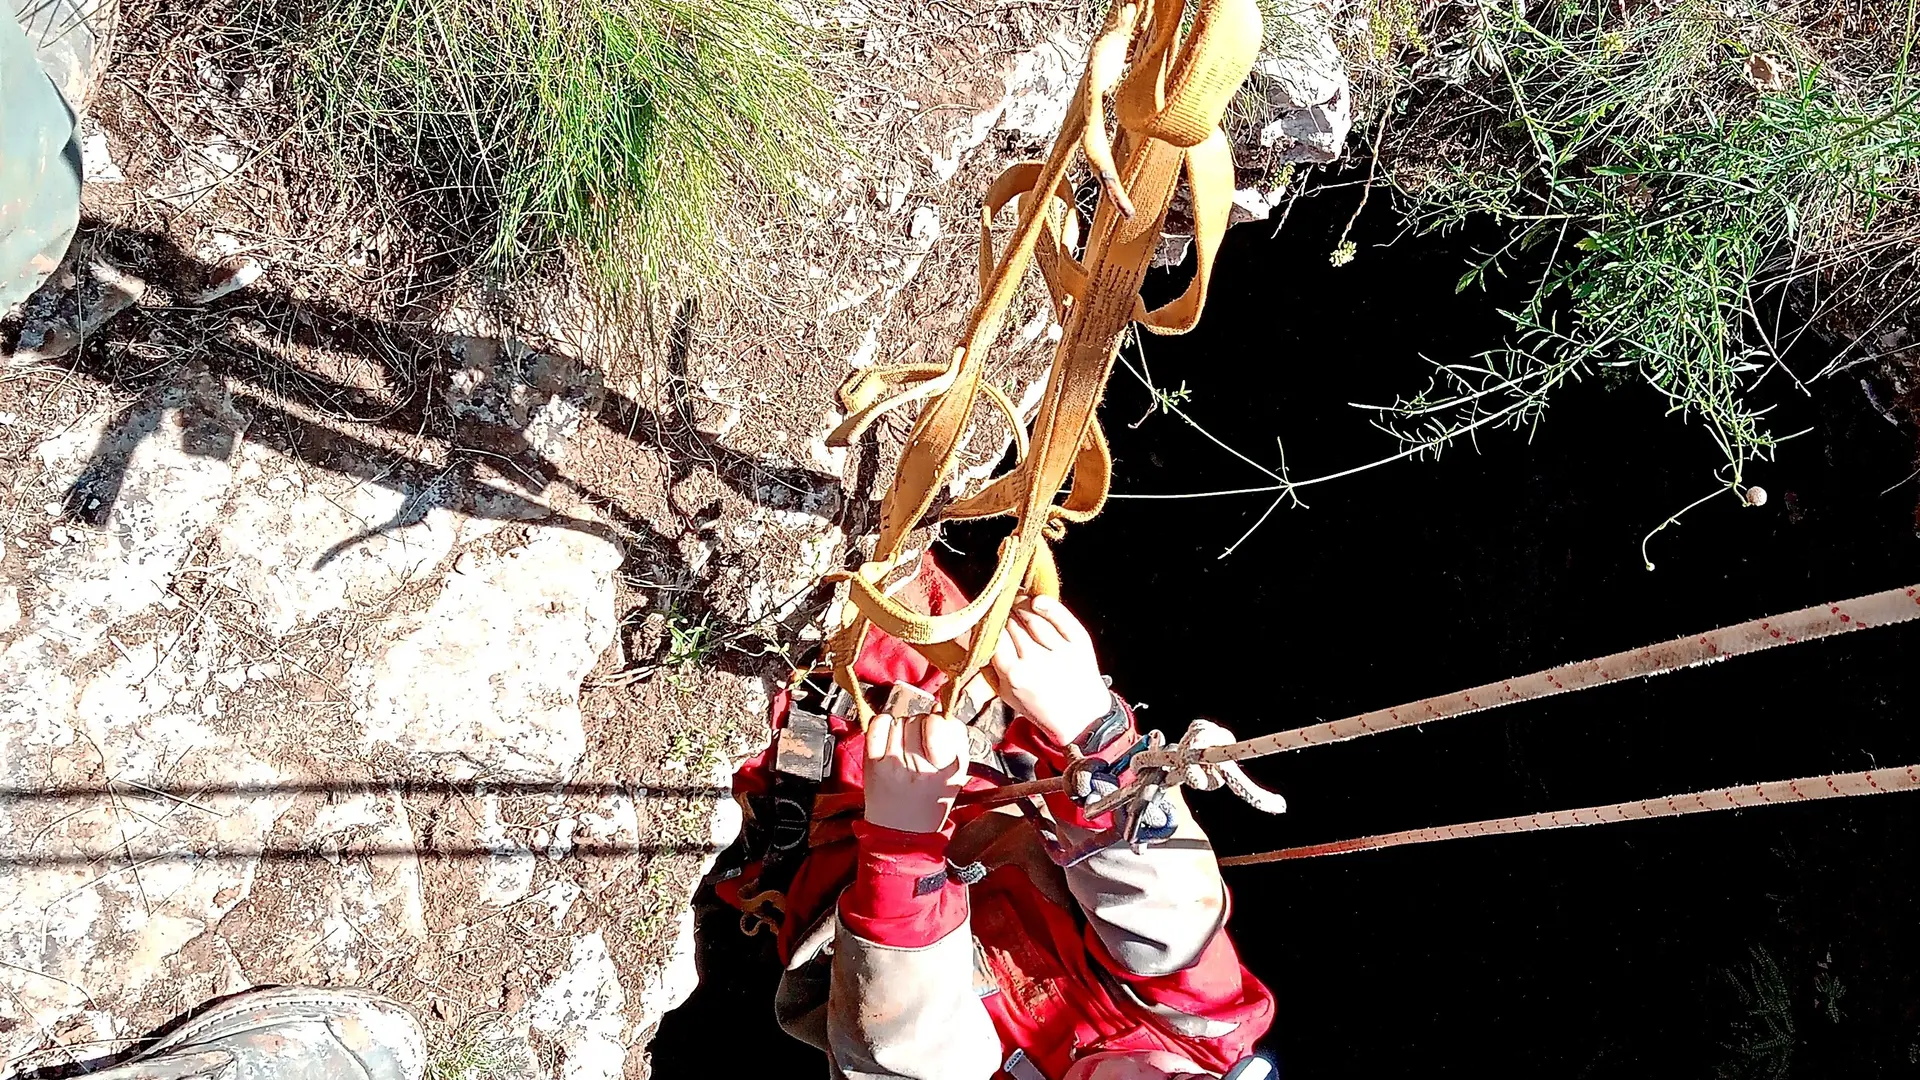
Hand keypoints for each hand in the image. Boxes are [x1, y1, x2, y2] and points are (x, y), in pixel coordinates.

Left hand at [863, 711, 969, 833]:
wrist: (902, 833)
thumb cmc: (929, 804)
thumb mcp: (956, 776)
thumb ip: (954, 742)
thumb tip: (941, 711)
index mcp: (947, 766)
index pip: (943, 721)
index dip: (939, 724)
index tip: (935, 734)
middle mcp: (921, 763)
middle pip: (918, 718)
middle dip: (919, 727)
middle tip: (918, 746)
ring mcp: (895, 761)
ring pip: (899, 720)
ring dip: (901, 728)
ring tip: (903, 748)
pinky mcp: (873, 762)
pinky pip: (877, 725)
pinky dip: (881, 725)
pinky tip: (887, 740)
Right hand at [989, 595, 1111, 746]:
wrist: (1081, 719)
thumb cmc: (1039, 705)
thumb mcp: (1005, 693)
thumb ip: (990, 666)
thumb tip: (973, 635)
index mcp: (1014, 675)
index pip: (995, 636)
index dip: (990, 624)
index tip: (988, 620)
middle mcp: (1037, 661)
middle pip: (1013, 623)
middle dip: (1005, 614)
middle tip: (1002, 610)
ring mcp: (1060, 651)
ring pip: (1034, 616)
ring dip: (1022, 605)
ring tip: (1017, 604)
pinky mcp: (1080, 644)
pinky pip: (1061, 616)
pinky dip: (1049, 605)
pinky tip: (1038, 602)